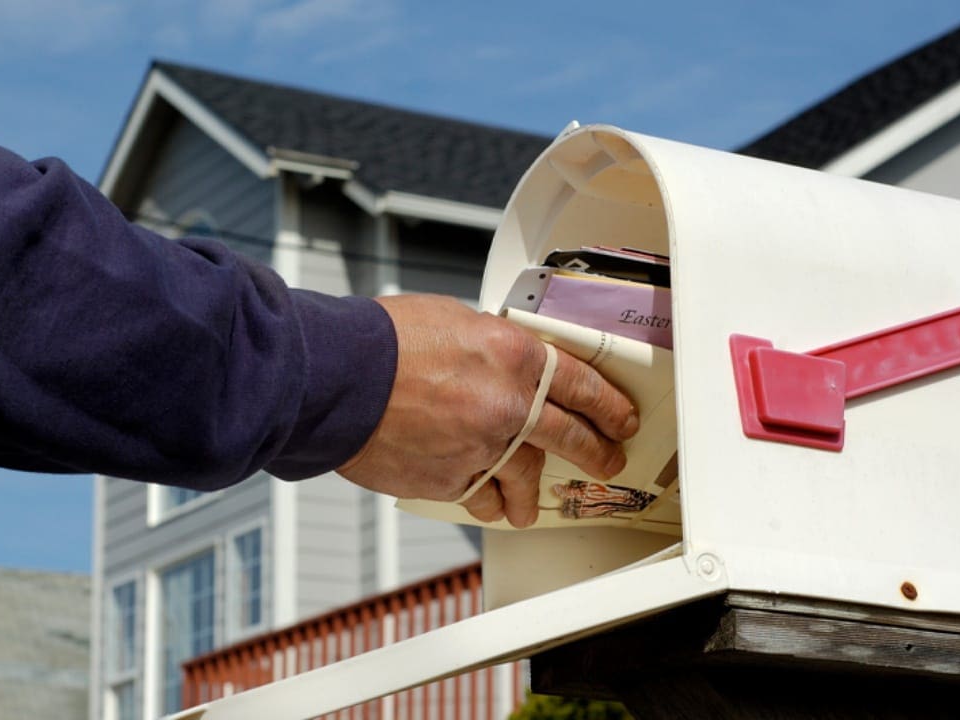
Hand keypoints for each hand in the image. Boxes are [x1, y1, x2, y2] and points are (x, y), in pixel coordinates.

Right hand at [337, 294, 638, 527]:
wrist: (338, 377)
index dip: (609, 405)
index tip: (621, 418)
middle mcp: (508, 404)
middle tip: (607, 461)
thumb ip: (491, 348)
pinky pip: (480, 496)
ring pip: (525, 477)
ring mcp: (482, 447)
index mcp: (515, 356)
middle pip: (570, 436)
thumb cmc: (383, 341)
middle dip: (595, 452)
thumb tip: (501, 362)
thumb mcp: (455, 320)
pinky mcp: (451, 479)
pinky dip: (486, 501)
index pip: (582, 384)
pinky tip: (490, 506)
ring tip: (532, 507)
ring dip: (531, 494)